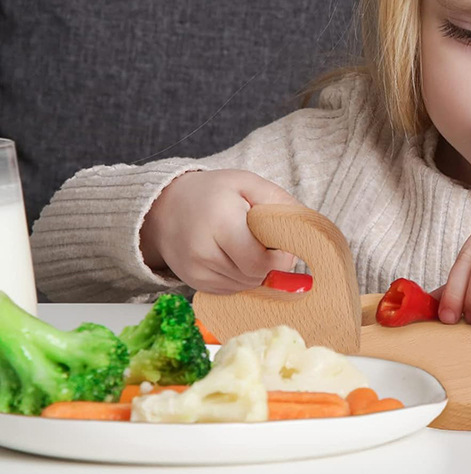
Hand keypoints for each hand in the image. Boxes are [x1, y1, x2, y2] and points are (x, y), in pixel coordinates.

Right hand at [139, 169, 300, 293]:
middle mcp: (203, 252)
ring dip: (257, 271)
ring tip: (250, 246)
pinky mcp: (193, 283)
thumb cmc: (213, 192)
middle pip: (254, 276)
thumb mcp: (247, 183)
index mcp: (220, 223)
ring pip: (245, 286)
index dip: (280, 258)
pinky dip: (241, 278)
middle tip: (269, 243)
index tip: (285, 244)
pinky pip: (231, 290)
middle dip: (270, 264)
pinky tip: (236, 257)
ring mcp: (195, 272)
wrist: (164, 208)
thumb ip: (278, 201)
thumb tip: (303, 227)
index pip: (260, 261)